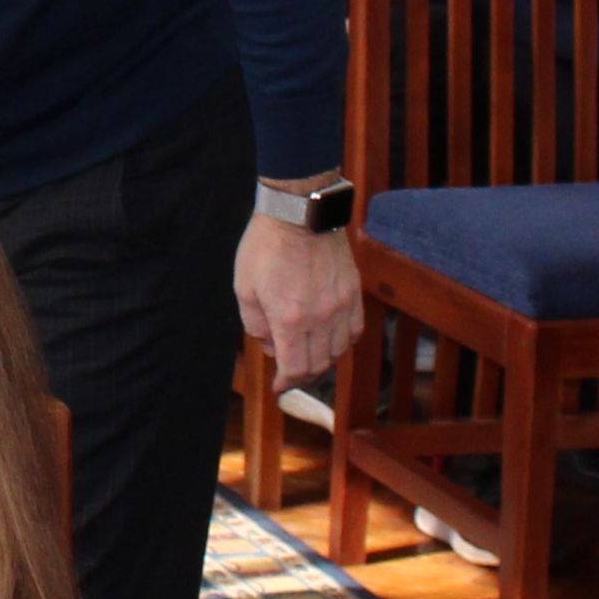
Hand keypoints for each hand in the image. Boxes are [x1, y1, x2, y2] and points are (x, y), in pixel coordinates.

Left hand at [237, 216, 359, 384]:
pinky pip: (354, 330)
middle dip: (302, 374)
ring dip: (322, 358)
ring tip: (307, 352)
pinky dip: (342, 341)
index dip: (286, 383)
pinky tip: (329, 336)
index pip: (295, 369)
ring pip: (339, 350)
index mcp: (290, 319)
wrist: (299, 213)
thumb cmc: (265, 247)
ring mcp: (341, 305)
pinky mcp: (353, 292)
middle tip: (290, 369)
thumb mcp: (244, 288)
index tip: (280, 386)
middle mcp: (321, 318)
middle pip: (318, 364)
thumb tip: (270, 345)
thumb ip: (256, 325)